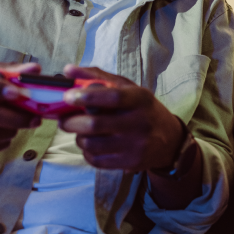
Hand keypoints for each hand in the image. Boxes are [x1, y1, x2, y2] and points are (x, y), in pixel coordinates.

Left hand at [59, 65, 183, 171]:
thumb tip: (68, 70)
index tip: (68, 96)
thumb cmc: (142, 109)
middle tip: (64, 119)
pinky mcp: (130, 162)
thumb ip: (98, 77)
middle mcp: (140, 122)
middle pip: (95, 124)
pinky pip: (96, 160)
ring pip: (91, 144)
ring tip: (81, 132)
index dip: (87, 96)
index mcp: (140, 99)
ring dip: (78, 137)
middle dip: (71, 122)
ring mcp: (135, 145)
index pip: (112, 97)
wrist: (169, 139)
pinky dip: (87, 152)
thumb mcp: (128, 88)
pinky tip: (92, 144)